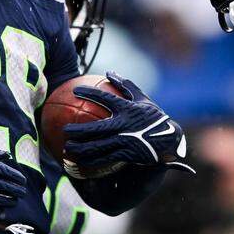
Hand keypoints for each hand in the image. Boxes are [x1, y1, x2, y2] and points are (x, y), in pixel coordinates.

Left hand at [62, 72, 192, 178]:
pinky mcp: (126, 154)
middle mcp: (123, 125)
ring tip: (68, 147)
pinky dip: (91, 161)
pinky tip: (80, 161)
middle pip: (95, 128)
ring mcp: (124, 141)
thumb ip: (125, 85)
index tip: (76, 91)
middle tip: (64, 130)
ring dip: (81, 148)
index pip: (105, 98)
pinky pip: (105, 158)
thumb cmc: (154, 116)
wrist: (169, 139)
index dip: (89, 93)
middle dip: (78, 130)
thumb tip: (109, 72)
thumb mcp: (142, 99)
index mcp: (127, 109)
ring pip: (98, 146)